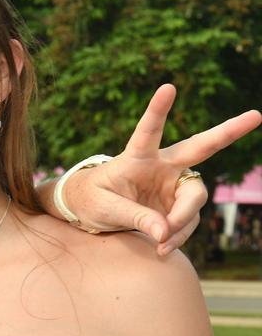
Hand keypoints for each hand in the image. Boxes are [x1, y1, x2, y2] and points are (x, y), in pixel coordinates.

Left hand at [64, 84, 260, 254]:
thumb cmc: (91, 201)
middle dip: (228, 132)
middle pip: (200, 147)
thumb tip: (165, 232)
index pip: (148, 131)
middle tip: (256, 115)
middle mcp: (162, 165)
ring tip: (163, 242)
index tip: (168, 87)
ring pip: (194, 199)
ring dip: (183, 222)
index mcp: (136, 157)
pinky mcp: (177, 204)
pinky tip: (163, 248)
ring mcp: (173, 184)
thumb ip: (134, 218)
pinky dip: (178, 235)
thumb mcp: (104, 209)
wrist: (89, 211)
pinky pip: (187, 221)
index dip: (158, 111)